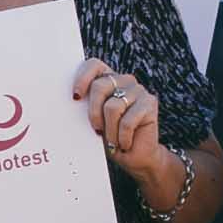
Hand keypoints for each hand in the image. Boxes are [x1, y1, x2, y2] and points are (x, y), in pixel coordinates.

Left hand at [72, 57, 162, 171]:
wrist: (135, 157)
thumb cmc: (110, 138)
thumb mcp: (93, 123)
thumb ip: (86, 109)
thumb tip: (73, 102)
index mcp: (107, 79)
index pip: (94, 65)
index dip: (83, 78)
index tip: (76, 97)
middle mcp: (123, 80)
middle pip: (100, 86)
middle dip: (93, 113)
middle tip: (96, 131)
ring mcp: (138, 90)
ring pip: (112, 107)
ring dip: (109, 131)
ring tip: (113, 142)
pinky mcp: (149, 102)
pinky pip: (127, 121)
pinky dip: (122, 137)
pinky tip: (125, 144)